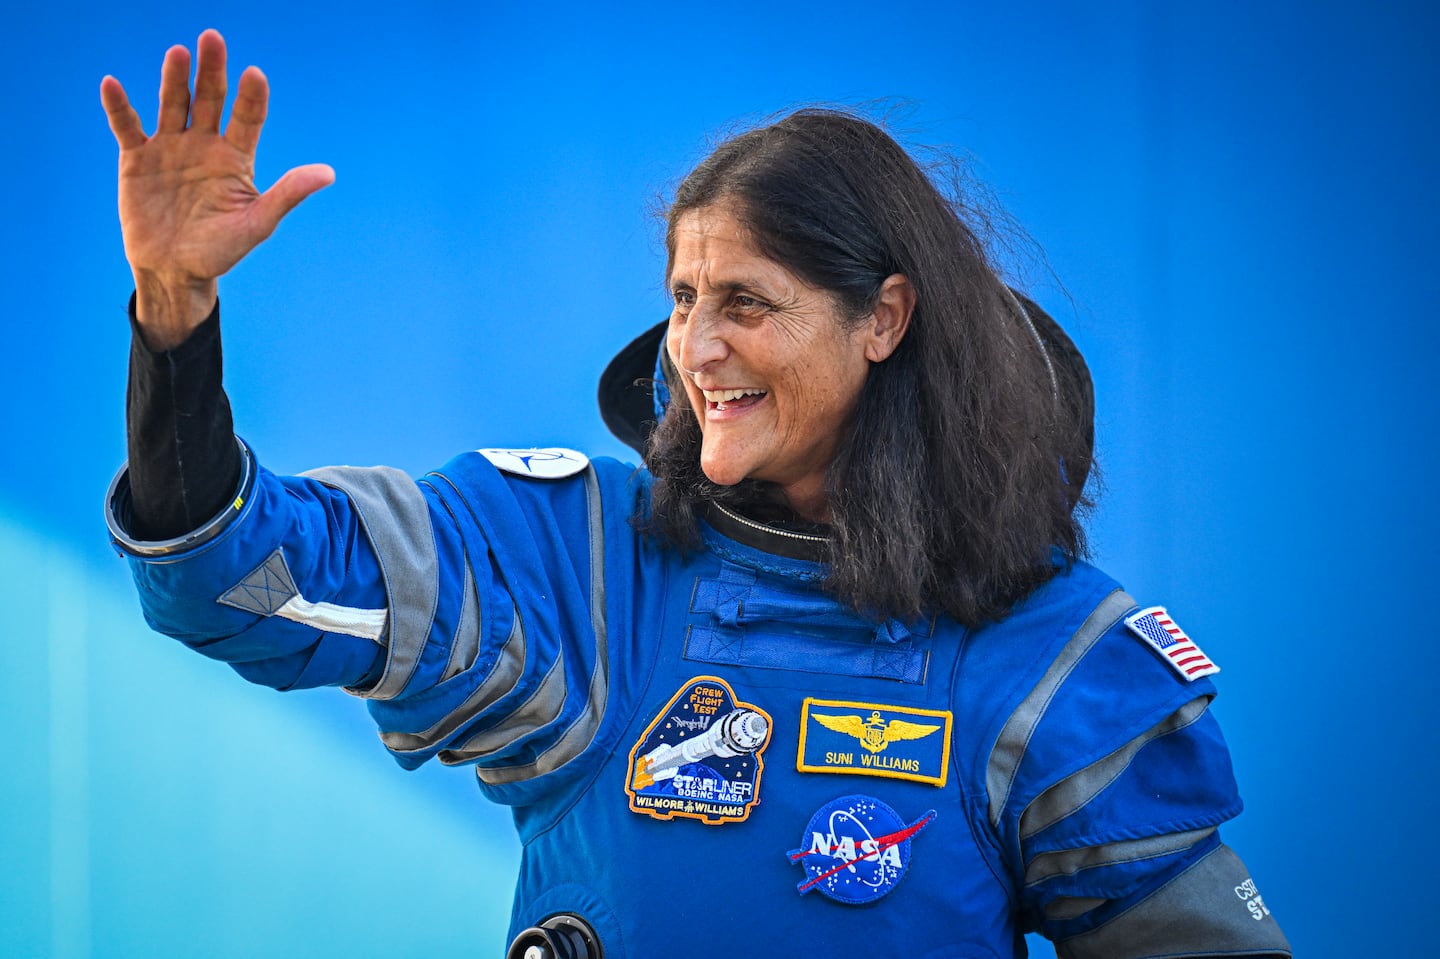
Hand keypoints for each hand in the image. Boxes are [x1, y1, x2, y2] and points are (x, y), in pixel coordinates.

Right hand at [100, 29, 333, 348]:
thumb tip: (329, 173)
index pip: (247, 118)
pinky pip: (127, 127)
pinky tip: (112, 84)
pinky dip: (119, 107)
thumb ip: (288, 194)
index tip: (255, 74)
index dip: (250, 97)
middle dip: (212, 71)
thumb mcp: (258, 224)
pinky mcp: (137, 158)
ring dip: (175, 79)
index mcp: (236, 158)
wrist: (176, 271)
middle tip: (213, 38)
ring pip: (173, 105)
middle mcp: (204, 145)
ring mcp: (170, 148)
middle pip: (210, 99)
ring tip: (179, 52)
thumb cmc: (221, 250)